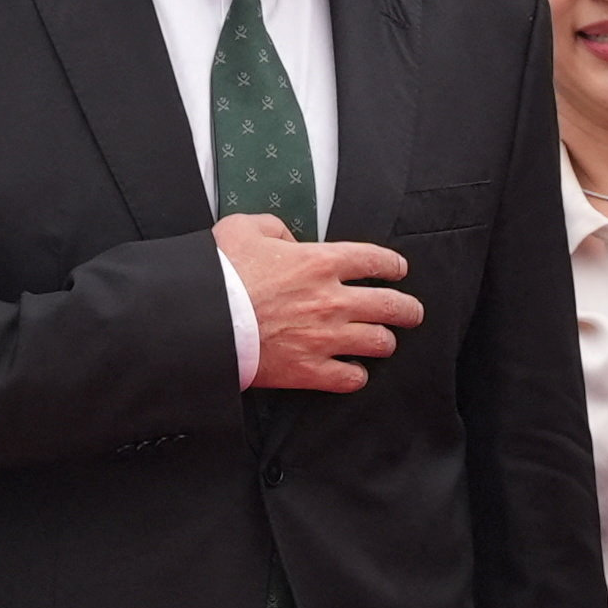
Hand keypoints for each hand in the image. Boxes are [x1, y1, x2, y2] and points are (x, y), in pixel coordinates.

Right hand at [214, 215, 421, 392]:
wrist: (196, 320)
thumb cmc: (217, 274)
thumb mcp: (242, 229)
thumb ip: (274, 228)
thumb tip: (289, 241)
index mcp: (319, 262)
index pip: (375, 260)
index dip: (393, 265)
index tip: (398, 270)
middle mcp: (331, 300)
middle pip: (391, 305)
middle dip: (408, 309)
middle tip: (411, 312)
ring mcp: (324, 337)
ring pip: (379, 342)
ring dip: (384, 341)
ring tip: (383, 341)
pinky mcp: (308, 370)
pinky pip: (351, 378)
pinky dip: (356, 375)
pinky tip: (353, 371)